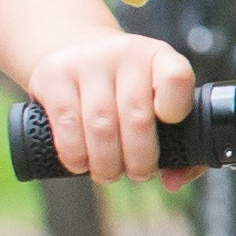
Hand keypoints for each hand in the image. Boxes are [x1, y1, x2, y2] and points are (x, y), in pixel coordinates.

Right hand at [24, 28, 199, 184]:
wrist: (80, 56)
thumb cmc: (129, 91)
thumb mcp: (159, 103)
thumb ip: (181, 145)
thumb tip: (172, 182)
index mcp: (160, 58)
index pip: (177, 77)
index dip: (176, 106)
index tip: (169, 124)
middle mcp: (125, 53)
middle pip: (137, 117)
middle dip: (139, 159)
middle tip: (137, 174)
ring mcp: (87, 62)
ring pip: (100, 127)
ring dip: (106, 163)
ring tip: (109, 173)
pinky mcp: (54, 76)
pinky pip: (67, 125)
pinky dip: (76, 155)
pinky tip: (81, 163)